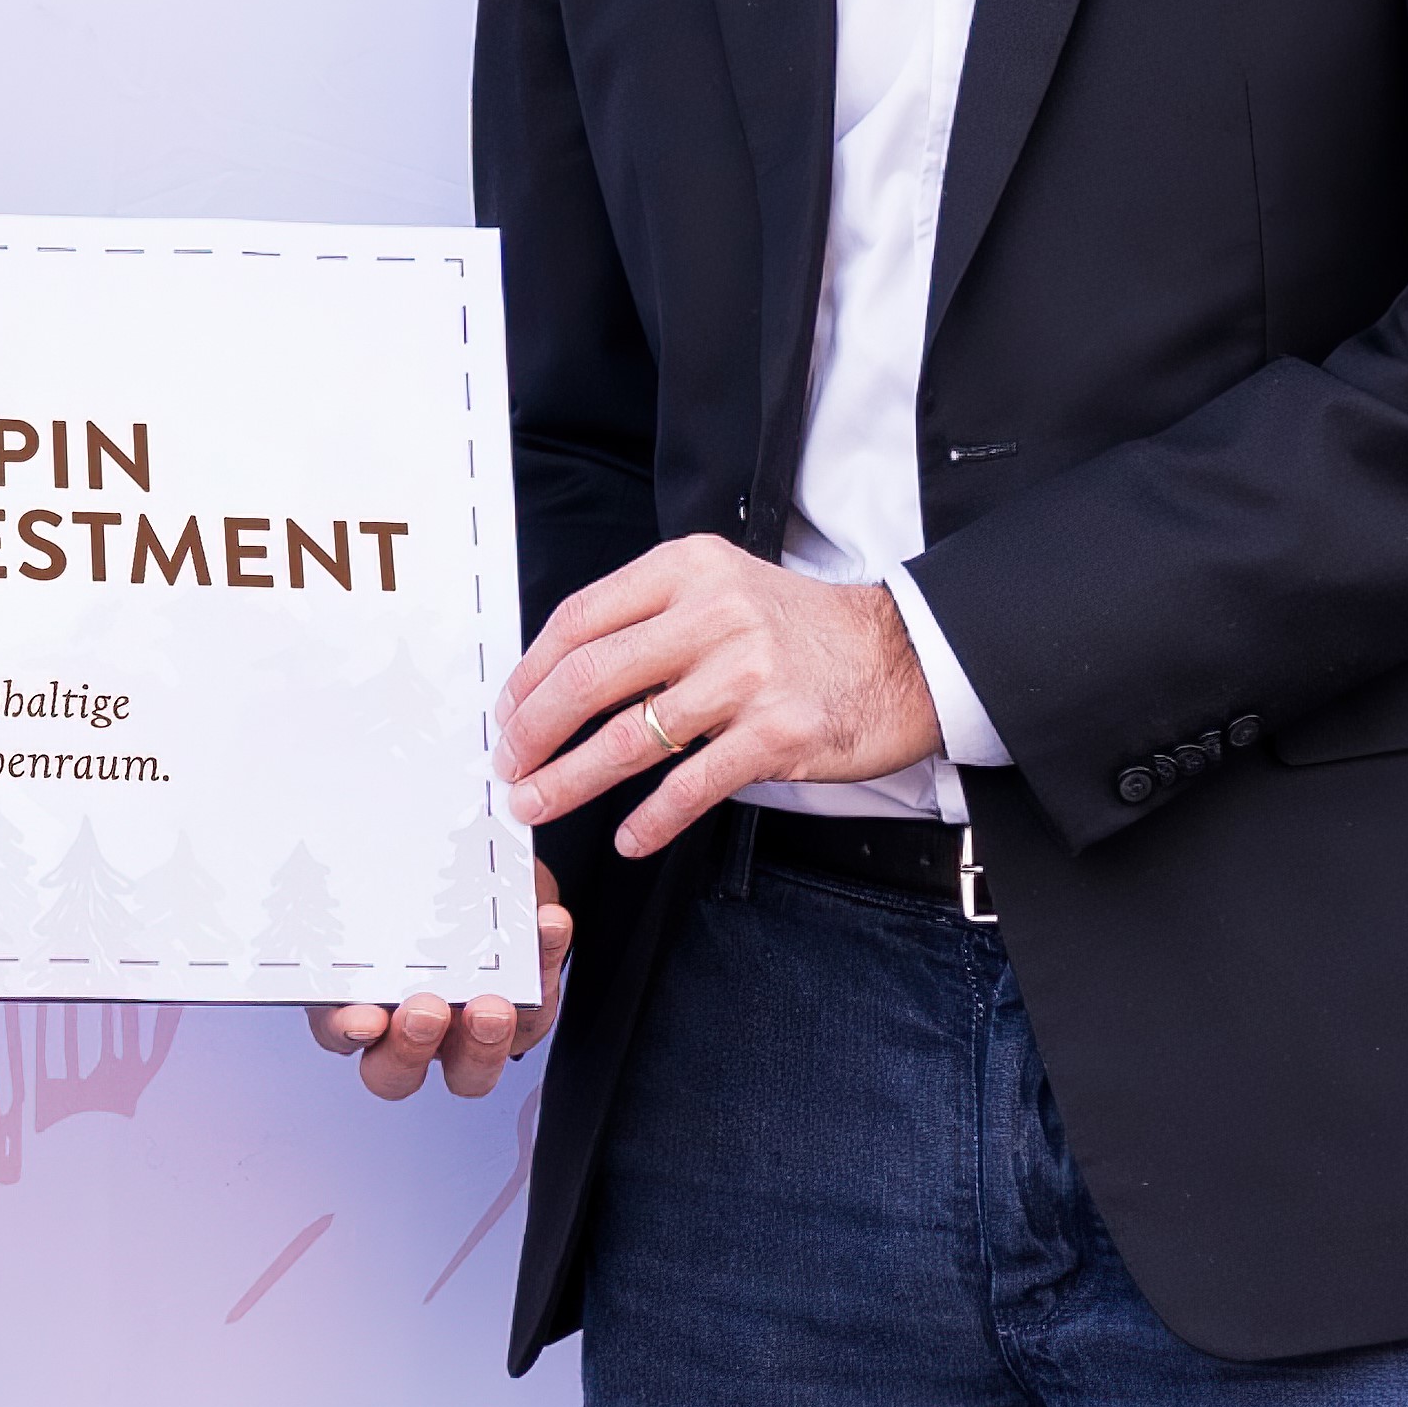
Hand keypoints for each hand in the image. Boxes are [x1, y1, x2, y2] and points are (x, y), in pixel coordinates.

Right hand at [314, 864, 571, 1099]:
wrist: (490, 858)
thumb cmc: (430, 873)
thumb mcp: (400, 867)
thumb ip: (376, 869)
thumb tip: (347, 846)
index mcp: (360, 996)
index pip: (342, 1032)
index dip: (348, 1032)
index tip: (364, 1016)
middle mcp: (409, 1027)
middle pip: (397, 1072)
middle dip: (411, 1047)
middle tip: (427, 1010)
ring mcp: (466, 1030)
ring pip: (470, 1071)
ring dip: (483, 1041)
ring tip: (494, 1003)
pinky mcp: (525, 1014)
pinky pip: (538, 1009)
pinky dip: (545, 963)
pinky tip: (547, 927)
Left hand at [499, 534, 937, 856]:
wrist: (900, 655)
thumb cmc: (801, 630)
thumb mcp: (722, 590)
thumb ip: (650, 621)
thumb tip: (560, 682)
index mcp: (687, 570)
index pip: (580, 619)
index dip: (529, 673)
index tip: (507, 711)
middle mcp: (712, 614)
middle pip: (589, 678)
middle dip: (532, 731)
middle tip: (509, 765)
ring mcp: (745, 674)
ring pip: (627, 737)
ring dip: (569, 780)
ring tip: (537, 803)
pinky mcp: (776, 732)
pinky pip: (691, 785)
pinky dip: (651, 819)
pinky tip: (629, 836)